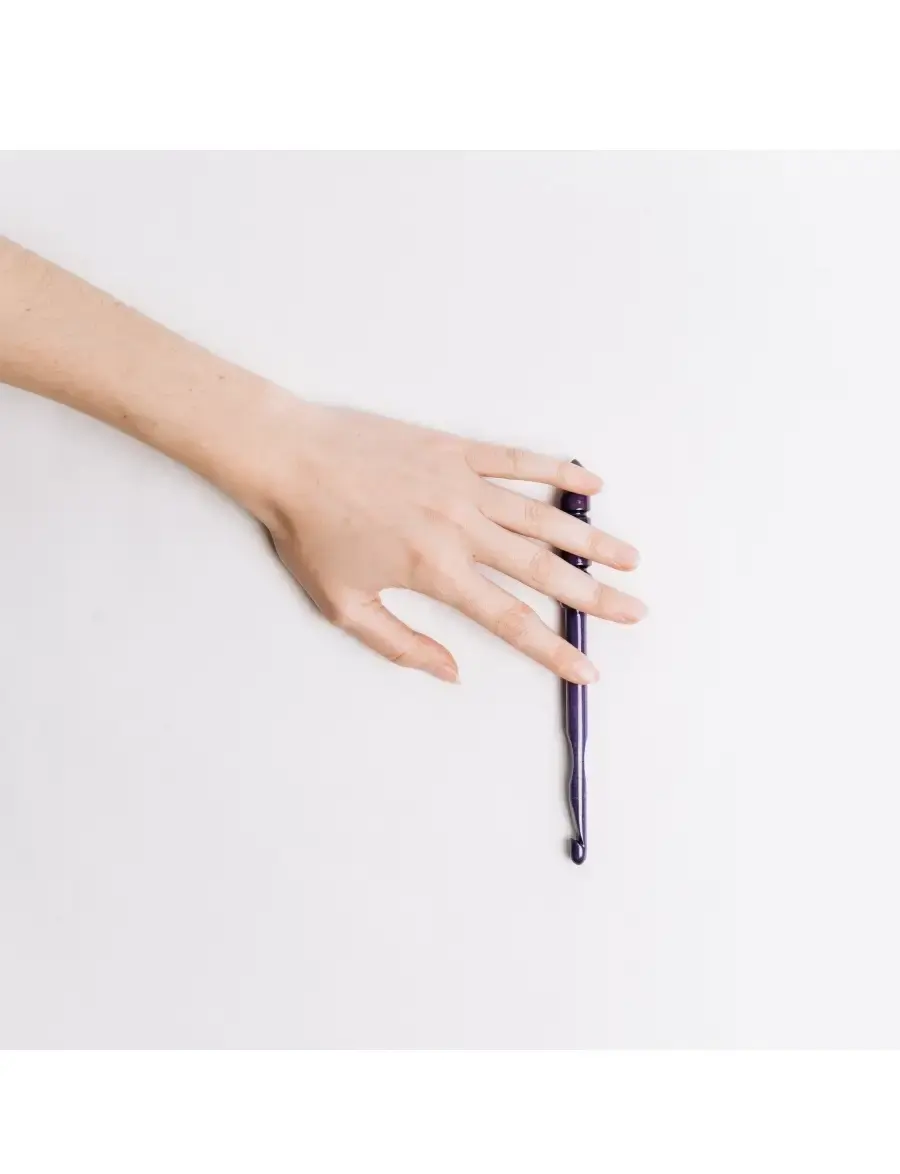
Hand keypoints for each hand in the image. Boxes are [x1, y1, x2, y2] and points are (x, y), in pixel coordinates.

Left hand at [247, 398, 646, 683]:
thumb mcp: (344, 605)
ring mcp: (462, 485)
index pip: (510, 619)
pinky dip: (557, 472)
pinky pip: (518, 461)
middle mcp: (461, 528)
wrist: (288, 458)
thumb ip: (402, 644)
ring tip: (629, 557)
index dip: (553, 648)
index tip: (586, 667)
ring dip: (590, 540)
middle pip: (543, 570)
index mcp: (436, 571)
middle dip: (594, 596)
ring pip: (542, 517)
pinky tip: (590, 484)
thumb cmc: (308, 533)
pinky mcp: (455, 450)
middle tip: (635, 610)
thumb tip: (452, 671)